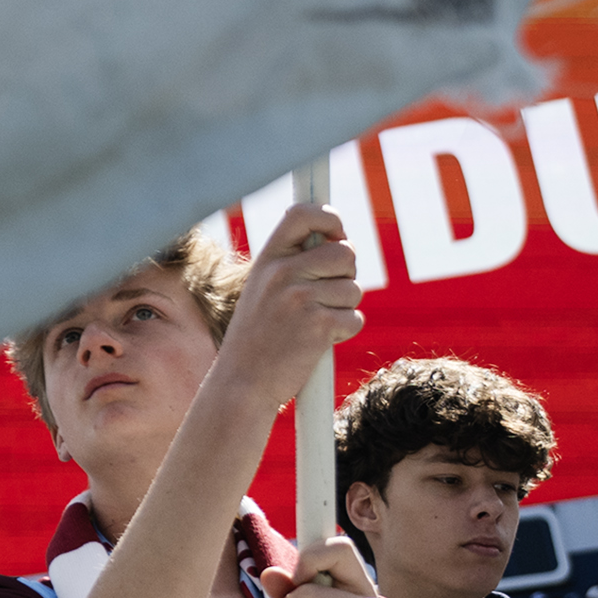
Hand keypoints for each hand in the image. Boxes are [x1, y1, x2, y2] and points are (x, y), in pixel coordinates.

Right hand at [217, 203, 362, 395]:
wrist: (242, 383)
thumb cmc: (257, 337)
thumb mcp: (262, 289)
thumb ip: (292, 263)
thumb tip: (340, 242)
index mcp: (268, 258)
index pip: (304, 214)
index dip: (329, 218)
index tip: (336, 234)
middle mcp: (282, 272)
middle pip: (345, 252)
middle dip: (346, 275)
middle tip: (326, 296)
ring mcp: (300, 298)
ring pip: (353, 289)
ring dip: (344, 308)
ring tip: (313, 324)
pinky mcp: (319, 325)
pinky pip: (354, 318)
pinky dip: (344, 332)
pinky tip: (317, 342)